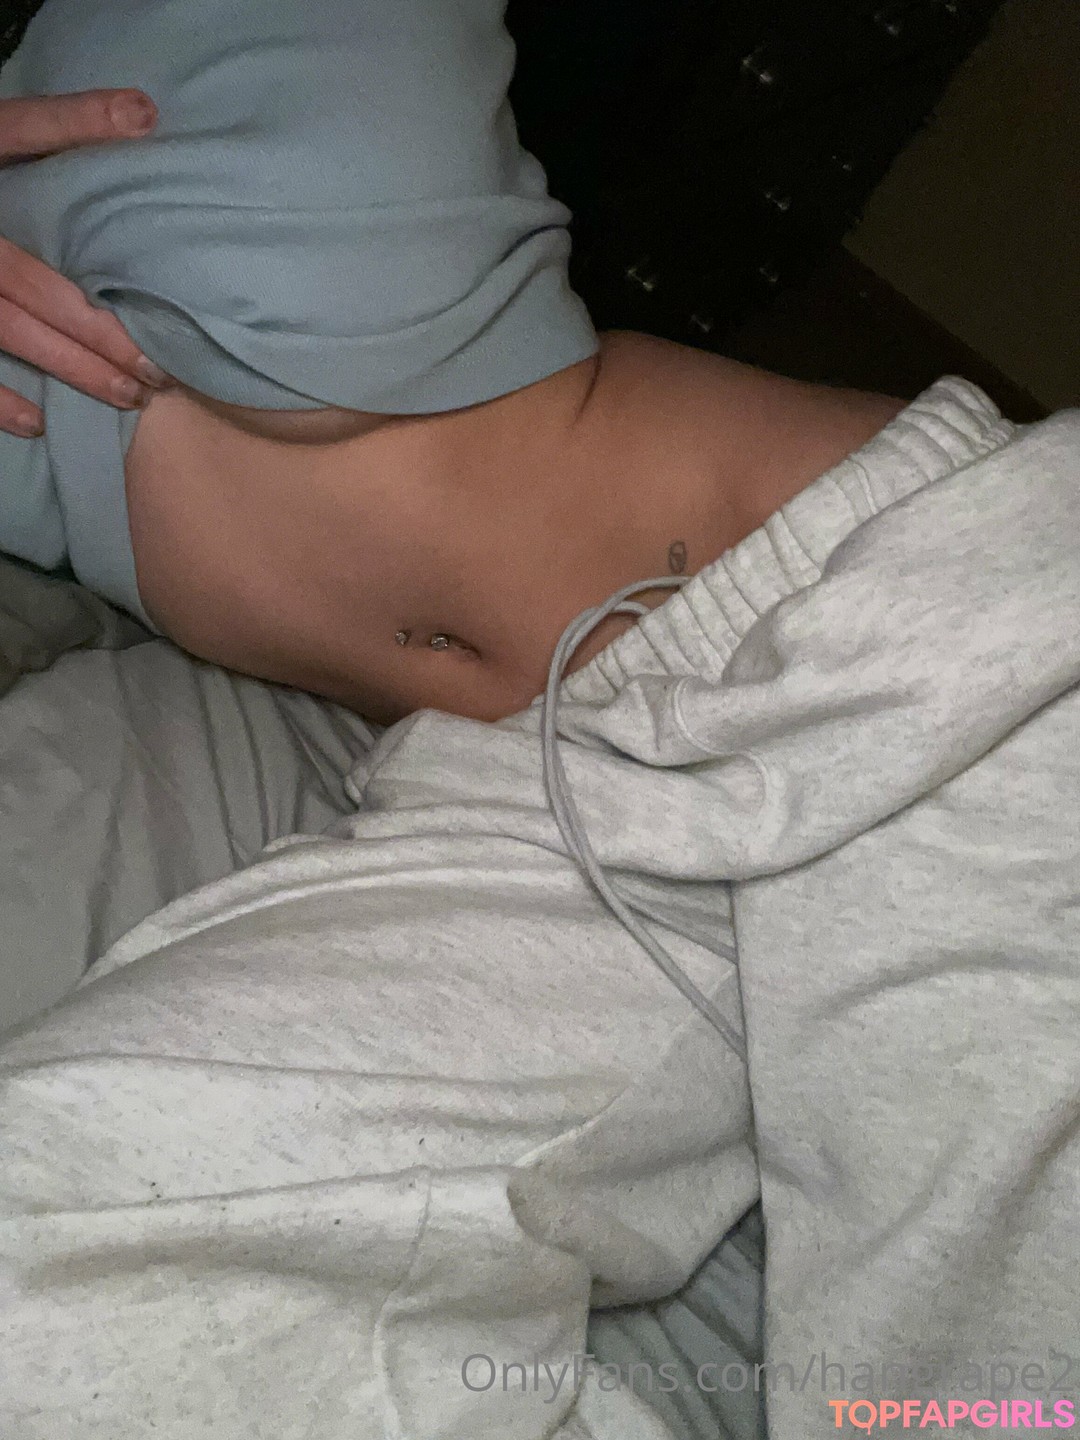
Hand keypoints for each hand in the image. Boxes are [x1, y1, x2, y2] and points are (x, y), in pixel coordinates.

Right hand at [0, 89, 173, 438]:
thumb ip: (59, 124)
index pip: (28, 149)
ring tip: (129, 395)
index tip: (149, 171)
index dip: (80, 150)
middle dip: (99, 330)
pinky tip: (37, 422)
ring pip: (9, 329)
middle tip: (159, 367)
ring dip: (70, 366)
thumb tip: (147, 112)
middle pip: (33, 285)